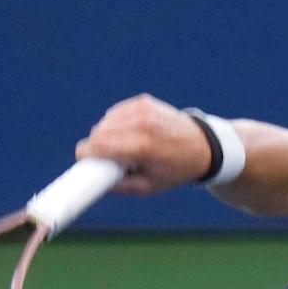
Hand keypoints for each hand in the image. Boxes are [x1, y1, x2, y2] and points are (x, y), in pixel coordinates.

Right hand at [75, 94, 213, 195]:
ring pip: (104, 122)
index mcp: (141, 147)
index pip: (97, 146)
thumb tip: (93, 181)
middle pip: (97, 133)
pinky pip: (115, 114)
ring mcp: (142, 109)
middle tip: (108, 159)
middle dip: (97, 147)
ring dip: (106, 135)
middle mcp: (141, 124)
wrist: (202, 146)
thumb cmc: (175, 170)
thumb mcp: (148, 186)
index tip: (85, 162)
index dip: (85, 156)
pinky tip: (129, 134)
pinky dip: (116, 124)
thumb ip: (119, 185)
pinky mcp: (142, 101)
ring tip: (124, 148)